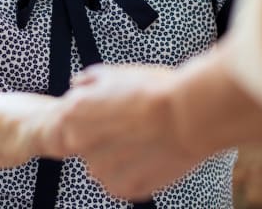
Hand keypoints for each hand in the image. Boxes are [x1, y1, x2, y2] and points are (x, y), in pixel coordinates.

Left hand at [46, 63, 204, 199]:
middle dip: (108, 136)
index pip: (73, 120)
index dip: (98, 114)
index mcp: (73, 113)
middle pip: (89, 143)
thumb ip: (89, 80)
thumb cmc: (156, 90)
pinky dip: (136, 172)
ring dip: (121, 157)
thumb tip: (77, 83)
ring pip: (106, 165)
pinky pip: (124, 182)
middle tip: (135, 124)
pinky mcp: (123, 188)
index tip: (117, 111)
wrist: (188, 114)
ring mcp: (101, 170)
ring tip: (147, 138)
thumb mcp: (117, 72)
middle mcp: (80, 144)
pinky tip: (153, 153)